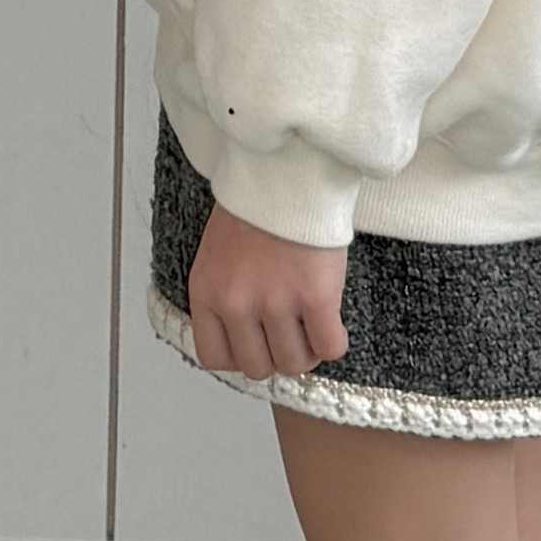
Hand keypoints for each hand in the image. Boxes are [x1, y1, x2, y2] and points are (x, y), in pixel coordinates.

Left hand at [186, 199, 346, 384]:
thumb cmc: (254, 210)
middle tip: (291, 332)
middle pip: (257, 367)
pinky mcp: (315, 297)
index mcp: (206, 293)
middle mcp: (236, 304)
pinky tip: (332, 322)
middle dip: (276, 355)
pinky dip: (334, 341)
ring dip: (307, 351)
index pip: (214, 357)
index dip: (240, 356)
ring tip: (312, 326)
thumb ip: (223, 297)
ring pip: (294, 363)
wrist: (285, 173)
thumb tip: (244, 340)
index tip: (257, 343)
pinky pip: (329, 347)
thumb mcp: (216, 256)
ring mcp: (276, 302)